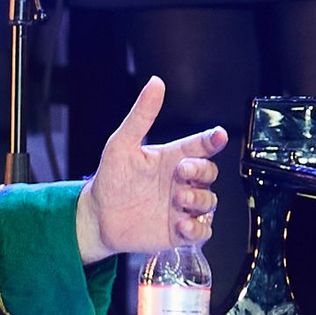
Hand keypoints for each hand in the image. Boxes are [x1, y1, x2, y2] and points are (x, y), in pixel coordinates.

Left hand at [76, 75, 226, 263]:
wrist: (97, 217)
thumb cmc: (110, 179)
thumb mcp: (121, 144)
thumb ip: (141, 115)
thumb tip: (155, 83)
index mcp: (172, 158)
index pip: (201, 146)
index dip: (212, 140)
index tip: (218, 135)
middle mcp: (181, 181)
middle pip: (210, 172)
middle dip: (201, 171)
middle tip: (181, 173)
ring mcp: (182, 206)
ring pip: (210, 202)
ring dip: (199, 200)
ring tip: (178, 199)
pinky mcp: (180, 230)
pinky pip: (203, 231)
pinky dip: (197, 228)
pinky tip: (181, 225)